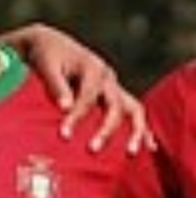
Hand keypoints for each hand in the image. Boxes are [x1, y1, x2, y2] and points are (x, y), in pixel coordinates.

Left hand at [1, 24, 155, 154]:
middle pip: (115, 105)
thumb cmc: (48, 55)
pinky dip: (142, 129)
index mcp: (92, 67)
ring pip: (133, 109)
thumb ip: (57, 86)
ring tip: (131, 153)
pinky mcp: (114, 96)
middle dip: (106, 129)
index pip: (88, 96)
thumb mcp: (48, 66)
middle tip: (92, 150)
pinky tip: (148, 147)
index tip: (64, 135)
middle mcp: (108, 77)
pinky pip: (133, 113)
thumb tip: (65, 108)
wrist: (53, 44)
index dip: (77, 116)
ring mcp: (114, 87)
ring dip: (135, 131)